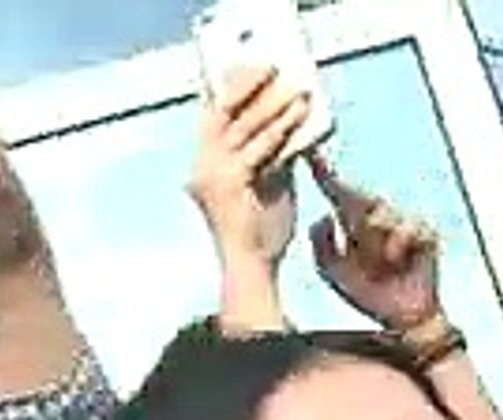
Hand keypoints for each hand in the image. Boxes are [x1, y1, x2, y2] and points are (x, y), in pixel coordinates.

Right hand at [188, 66, 307, 271]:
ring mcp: (213, 174)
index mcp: (205, 167)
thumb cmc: (261, 235)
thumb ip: (272, 159)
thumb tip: (290, 131)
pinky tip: (300, 113)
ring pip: (243, 125)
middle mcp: (202, 166)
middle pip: (222, 111)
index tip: (253, 69)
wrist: (252, 269)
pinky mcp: (230, 183)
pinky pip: (260, 146)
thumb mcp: (267, 187)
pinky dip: (282, 126)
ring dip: (273, 102)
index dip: (231, 89)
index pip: (213, 117)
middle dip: (248, 85)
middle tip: (274, 67)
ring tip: (297, 88)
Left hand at [308, 157, 439, 330]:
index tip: (310, 155)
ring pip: (383, 216)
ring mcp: (403, 223)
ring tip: (381, 267)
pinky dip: (399, 246)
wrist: (402, 317)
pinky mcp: (425, 233)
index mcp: (355, 224)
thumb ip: (320, 244)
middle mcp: (378, 217)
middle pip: (362, 200)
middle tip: (361, 250)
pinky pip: (409, 228)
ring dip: (377, 245)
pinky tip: (398, 262)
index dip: (323, 173)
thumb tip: (322, 217)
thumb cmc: (367, 292)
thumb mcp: (332, 271)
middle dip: (358, 224)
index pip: (337, 192)